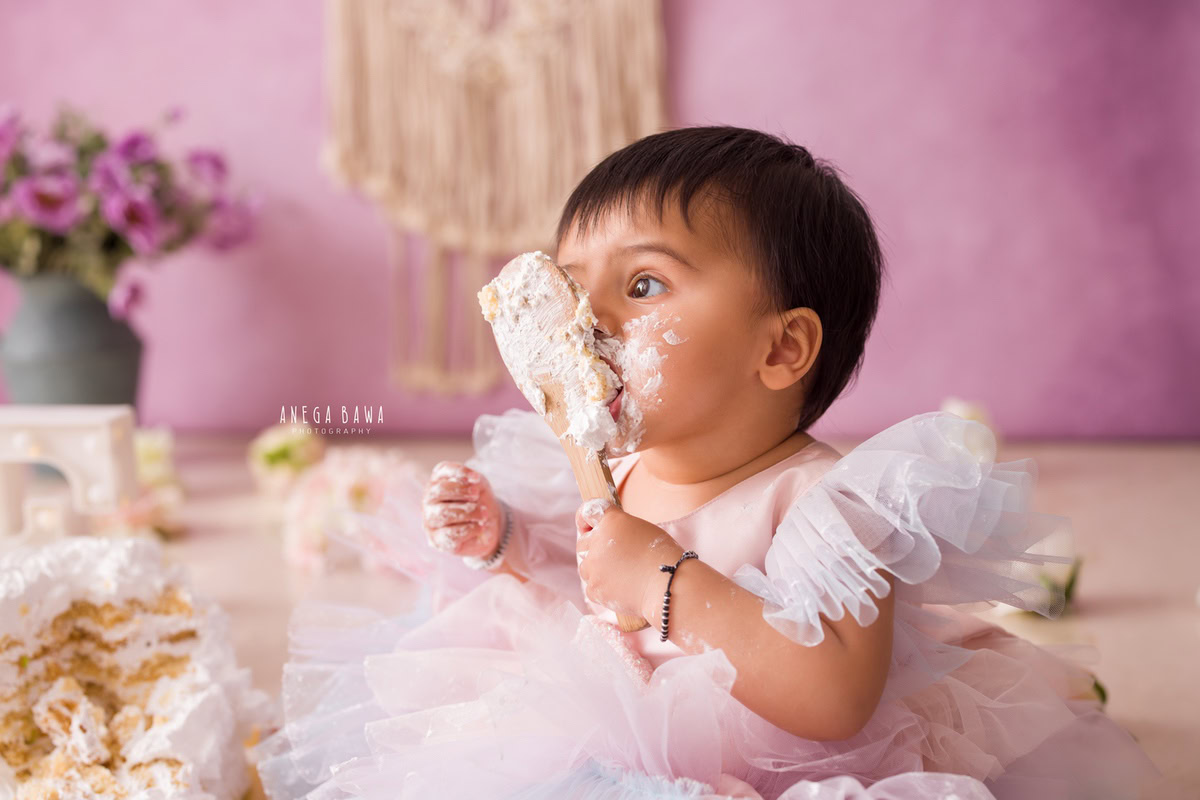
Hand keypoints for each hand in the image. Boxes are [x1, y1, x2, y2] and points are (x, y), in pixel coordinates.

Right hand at [422, 462, 502, 557]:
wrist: (486, 527)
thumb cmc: (478, 502)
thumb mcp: (481, 487)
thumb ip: (475, 481)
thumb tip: (473, 482)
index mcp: (437, 481)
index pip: (442, 471)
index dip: (459, 472)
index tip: (477, 478)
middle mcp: (429, 500)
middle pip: (439, 491)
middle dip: (461, 491)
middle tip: (477, 495)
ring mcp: (430, 521)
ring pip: (444, 513)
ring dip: (469, 512)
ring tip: (484, 514)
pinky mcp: (437, 540)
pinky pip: (451, 534)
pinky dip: (470, 529)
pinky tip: (481, 527)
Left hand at [576, 500, 684, 618]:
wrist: (668, 585)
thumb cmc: (663, 556)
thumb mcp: (642, 529)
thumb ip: (618, 529)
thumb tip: (605, 538)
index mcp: (610, 521)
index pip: (587, 511)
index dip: (585, 519)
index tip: (588, 525)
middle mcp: (597, 541)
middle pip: (583, 542)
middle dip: (594, 548)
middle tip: (616, 556)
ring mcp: (593, 566)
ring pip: (586, 567)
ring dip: (598, 569)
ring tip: (622, 574)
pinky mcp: (594, 588)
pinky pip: (592, 586)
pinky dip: (604, 588)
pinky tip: (622, 587)